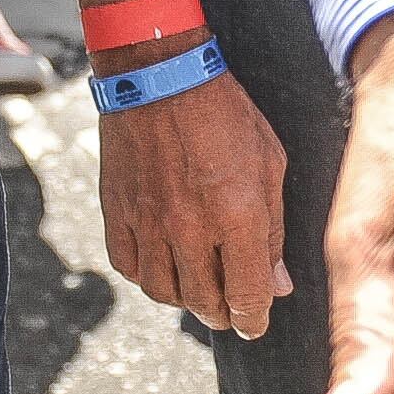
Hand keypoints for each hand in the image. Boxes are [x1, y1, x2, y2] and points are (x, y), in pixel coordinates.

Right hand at [96, 51, 292, 337]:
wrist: (158, 72)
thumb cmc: (224, 112)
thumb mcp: (269, 163)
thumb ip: (274, 230)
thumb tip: (278, 285)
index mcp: (237, 216)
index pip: (247, 297)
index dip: (254, 319)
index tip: (254, 322)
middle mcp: (190, 228)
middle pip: (205, 303)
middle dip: (222, 314)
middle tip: (228, 309)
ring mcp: (148, 222)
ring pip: (164, 292)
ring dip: (184, 299)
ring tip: (196, 289)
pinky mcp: (116, 211)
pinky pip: (128, 267)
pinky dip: (146, 276)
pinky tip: (161, 265)